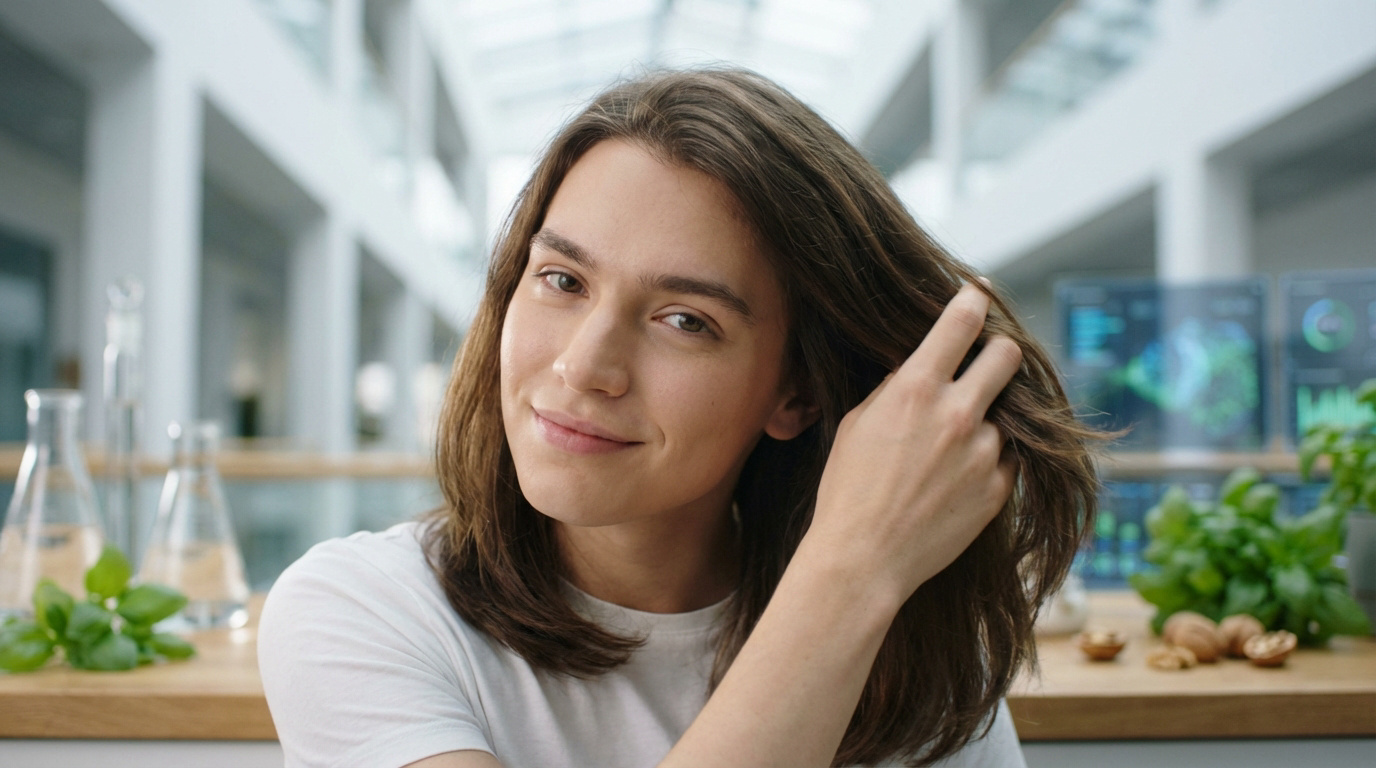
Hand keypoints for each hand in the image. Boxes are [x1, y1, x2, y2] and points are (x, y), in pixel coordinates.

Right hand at [803, 282, 1021, 607]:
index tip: (980, 294)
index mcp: (916, 388)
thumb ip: (897, 388)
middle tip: (988, 361)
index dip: (975, 300)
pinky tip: (955, 480)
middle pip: (1008, 356)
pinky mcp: (999, 489)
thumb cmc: (848, 490)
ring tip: (950, 451)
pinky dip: (988, 461)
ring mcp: (984, 453)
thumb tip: (921, 366)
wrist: (864, 558)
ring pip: (1005, 415)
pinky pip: (1006, 459)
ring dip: (985, 421)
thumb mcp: (858, 423)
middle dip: (1001, 352)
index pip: (961, 322)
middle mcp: (958, 413)